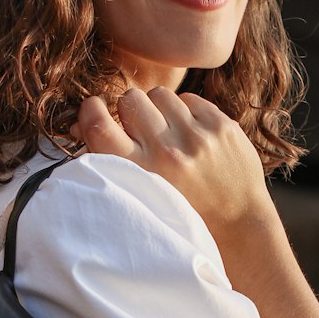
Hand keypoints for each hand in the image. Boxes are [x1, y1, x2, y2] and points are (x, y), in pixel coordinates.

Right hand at [71, 87, 276, 244]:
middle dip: (131, 111)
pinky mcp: (222, 126)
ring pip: (159, 94)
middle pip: (130, 99)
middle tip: (142, 131)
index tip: (96, 111)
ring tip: (168, 133)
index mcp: (140, 173)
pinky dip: (185, 112)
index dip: (91, 111)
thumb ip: (110, 159)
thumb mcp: (140, 193)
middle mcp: (167, 153)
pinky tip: (191, 136)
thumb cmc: (180, 210)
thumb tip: (80, 123)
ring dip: (159, 110)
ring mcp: (198, 138)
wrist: (238, 223)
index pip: (99, 125)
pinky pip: (188, 99)